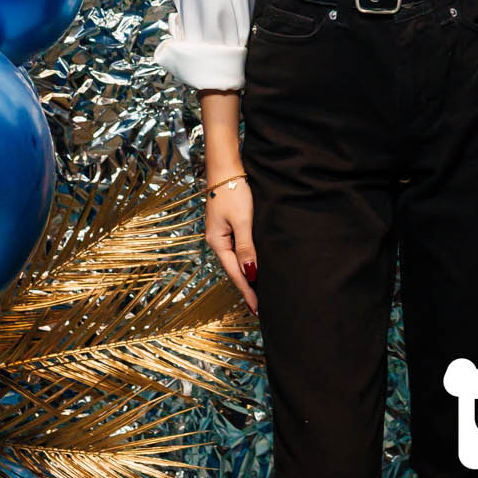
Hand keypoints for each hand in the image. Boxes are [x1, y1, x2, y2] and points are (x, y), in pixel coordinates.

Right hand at [204, 176, 257, 312]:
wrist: (225, 170)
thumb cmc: (234, 191)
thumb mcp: (242, 220)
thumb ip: (246, 247)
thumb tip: (250, 273)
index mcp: (217, 242)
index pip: (236, 273)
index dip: (248, 291)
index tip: (258, 308)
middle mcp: (216, 242)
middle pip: (234, 270)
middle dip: (247, 288)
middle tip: (260, 308)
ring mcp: (220, 235)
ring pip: (235, 262)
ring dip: (246, 277)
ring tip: (258, 293)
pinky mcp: (227, 228)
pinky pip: (236, 252)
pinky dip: (245, 263)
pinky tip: (252, 269)